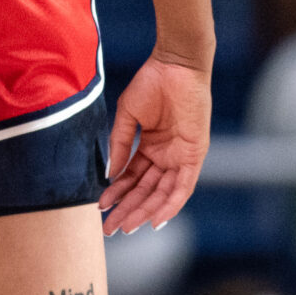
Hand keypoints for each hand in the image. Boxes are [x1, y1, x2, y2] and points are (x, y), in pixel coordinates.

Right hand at [102, 56, 210, 234]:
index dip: (117, 194)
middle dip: (128, 210)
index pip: (132, 178)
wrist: (175, 65)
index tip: (101, 208)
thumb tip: (111, 174)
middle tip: (110, 229)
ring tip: (126, 227)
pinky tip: (156, 219)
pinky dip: (171, 204)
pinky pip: (183, 187)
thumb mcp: (128, 115)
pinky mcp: (194, 155)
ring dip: (145, 212)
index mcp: (150, 147)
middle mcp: (166, 156)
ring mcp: (180, 157)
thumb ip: (120, 144)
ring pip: (162, 194)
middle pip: (146, 191)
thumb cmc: (152, 83)